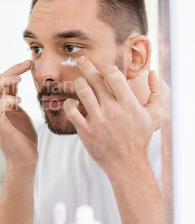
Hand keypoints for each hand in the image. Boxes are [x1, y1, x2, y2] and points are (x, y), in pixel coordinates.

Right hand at [0, 60, 37, 169]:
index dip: (9, 70)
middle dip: (6, 71)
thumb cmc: (22, 137)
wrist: (24, 160)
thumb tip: (14, 79)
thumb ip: (12, 95)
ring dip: (4, 80)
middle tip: (26, 67)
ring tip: (19, 80)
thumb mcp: (18, 110)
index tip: (27, 64)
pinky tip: (19, 101)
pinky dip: (7, 99)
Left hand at [63, 57, 159, 174]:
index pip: (114, 75)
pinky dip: (69, 104)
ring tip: (79, 81)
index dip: (107, 68)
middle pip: (95, 80)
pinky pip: (71, 111)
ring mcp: (98, 121)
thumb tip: (153, 72)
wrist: (127, 164)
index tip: (105, 69)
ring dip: (78, 82)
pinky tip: (72, 102)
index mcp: (129, 104)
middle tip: (81, 59)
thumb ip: (155, 92)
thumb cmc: (139, 138)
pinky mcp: (85, 131)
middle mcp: (112, 111)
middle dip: (86, 66)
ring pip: (82, 91)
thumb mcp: (154, 115)